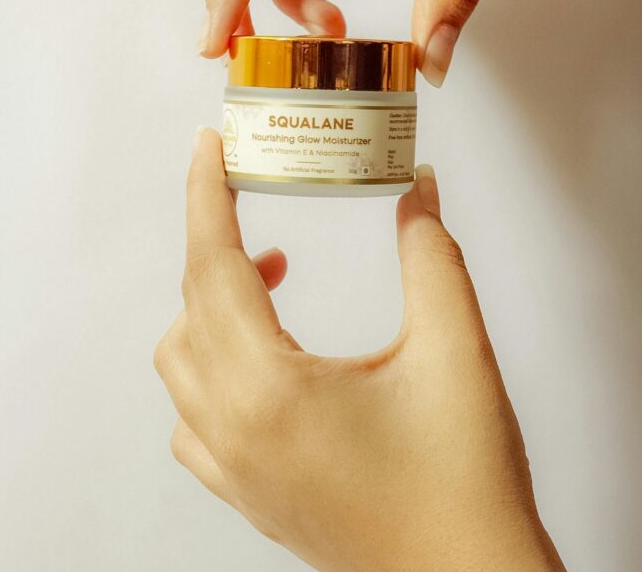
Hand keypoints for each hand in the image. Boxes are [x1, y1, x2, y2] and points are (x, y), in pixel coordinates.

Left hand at [154, 129, 564, 571]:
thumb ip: (430, 256)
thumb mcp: (454, 350)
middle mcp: (233, 432)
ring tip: (272, 274)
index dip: (207, 196)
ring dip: (210, 303)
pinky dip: (208, 366)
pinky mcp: (248, 495)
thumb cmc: (463, 482)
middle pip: (193, 306)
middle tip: (252, 192)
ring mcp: (234, 471)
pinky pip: (192, 419)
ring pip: (181, 362)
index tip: (208, 146)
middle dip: (218, 238)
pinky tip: (260, 356)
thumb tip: (416, 187)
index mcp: (269, 390)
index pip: (215, 267)